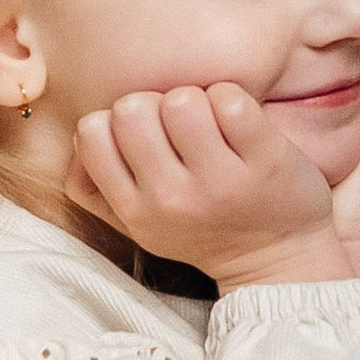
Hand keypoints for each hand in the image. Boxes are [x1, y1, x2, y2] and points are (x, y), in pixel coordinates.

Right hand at [67, 83, 351, 289]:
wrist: (279, 260)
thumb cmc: (205, 229)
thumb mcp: (142, 223)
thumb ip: (95, 186)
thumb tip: (80, 134)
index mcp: (136, 210)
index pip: (91, 132)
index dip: (116, 120)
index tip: (145, 137)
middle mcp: (173, 199)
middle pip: (131, 107)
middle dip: (154, 106)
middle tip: (180, 130)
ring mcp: (221, 182)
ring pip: (180, 99)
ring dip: (196, 101)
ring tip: (211, 127)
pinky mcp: (266, 161)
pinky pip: (230, 99)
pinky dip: (233, 100)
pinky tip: (241, 125)